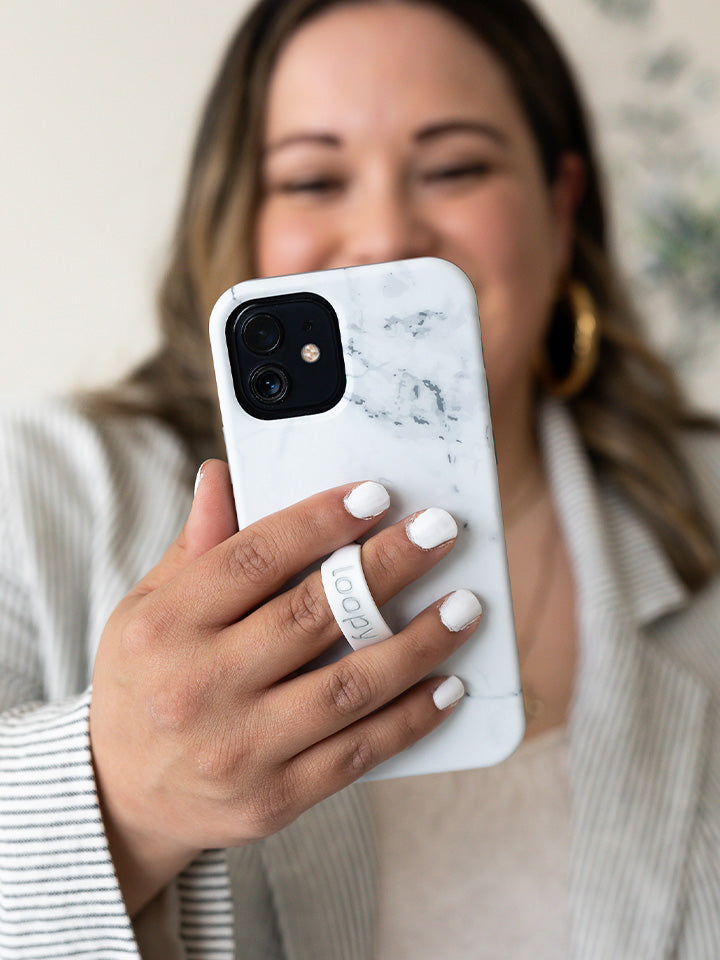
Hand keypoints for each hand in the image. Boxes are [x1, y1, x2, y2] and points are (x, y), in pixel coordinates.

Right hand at [89, 461, 479, 914]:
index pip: (254, 558)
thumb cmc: (143, 682)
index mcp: (166, 626)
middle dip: (388, 568)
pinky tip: (448, 685)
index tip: (376, 496)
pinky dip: (411, 718)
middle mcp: (199, 687)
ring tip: (465, 607)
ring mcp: (240, 749)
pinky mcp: (275, 799)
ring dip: (418, 644)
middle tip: (441, 531)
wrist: (122, 795)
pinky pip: (358, 754)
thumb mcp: (148, 606)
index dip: (319, 522)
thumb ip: (195, 546)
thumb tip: (222, 475)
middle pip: (313, 615)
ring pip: (349, 687)